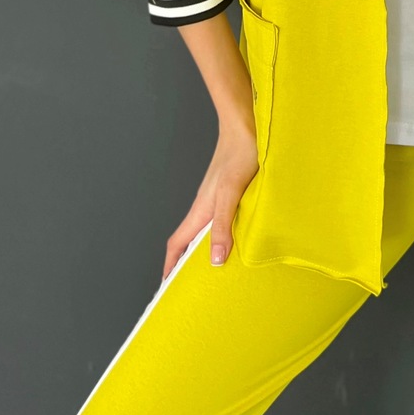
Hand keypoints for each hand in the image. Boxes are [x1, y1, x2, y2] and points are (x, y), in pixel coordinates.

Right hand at [161, 119, 259, 279]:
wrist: (247, 127)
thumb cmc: (239, 156)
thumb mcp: (232, 193)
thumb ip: (223, 225)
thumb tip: (213, 259)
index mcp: (200, 210)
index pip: (177, 243)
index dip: (170, 265)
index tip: (166, 287)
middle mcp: (204, 207)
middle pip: (187, 240)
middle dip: (184, 263)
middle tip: (189, 286)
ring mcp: (216, 199)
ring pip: (203, 231)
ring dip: (202, 250)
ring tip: (211, 271)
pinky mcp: (229, 192)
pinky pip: (218, 221)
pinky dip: (219, 236)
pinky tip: (234, 240)